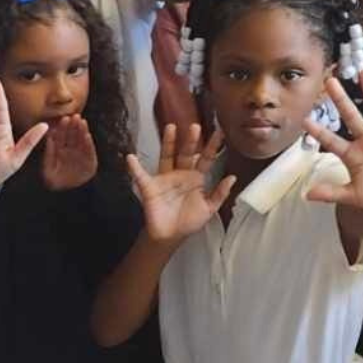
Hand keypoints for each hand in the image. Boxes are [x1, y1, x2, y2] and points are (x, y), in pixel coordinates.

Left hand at [39, 115, 98, 190]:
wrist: (66, 196)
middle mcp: (70, 152)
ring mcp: (80, 156)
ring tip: (83, 122)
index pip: (62, 137)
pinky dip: (89, 144)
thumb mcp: (47, 168)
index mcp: (60, 151)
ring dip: (82, 131)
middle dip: (74, 126)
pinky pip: (89, 151)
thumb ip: (49, 153)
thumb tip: (49, 137)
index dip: (64, 127)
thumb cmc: (53, 183)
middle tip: (76, 116)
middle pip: (73, 136)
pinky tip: (87, 136)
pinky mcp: (89, 162)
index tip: (65, 118)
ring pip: (82, 141)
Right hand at [127, 123, 235, 242]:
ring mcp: (165, 178)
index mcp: (196, 178)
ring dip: (168, 143)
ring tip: (171, 127)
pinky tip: (130, 157)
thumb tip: (232, 177)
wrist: (170, 236)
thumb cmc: (189, 220)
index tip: (220, 132)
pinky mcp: (150, 187)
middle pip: (187, 153)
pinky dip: (134, 168)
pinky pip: (140, 176)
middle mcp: (181, 173)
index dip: (213, 146)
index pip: (206, 159)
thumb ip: (220, 194)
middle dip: (191, 140)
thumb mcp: (209, 209)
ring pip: (167, 156)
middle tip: (196, 126)